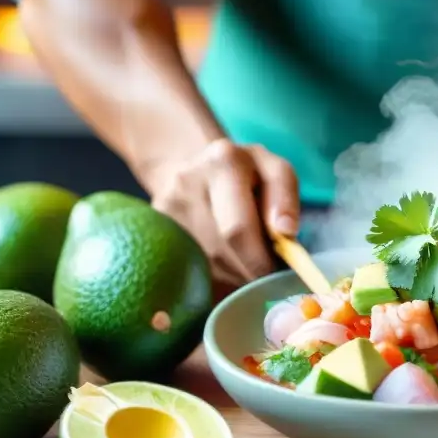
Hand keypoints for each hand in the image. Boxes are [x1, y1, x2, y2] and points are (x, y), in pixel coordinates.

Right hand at [143, 138, 299, 286]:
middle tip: (264, 272)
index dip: (260, 260)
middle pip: (221, 252)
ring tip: (243, 259)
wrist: (195, 169)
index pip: (239, 228)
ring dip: (231, 274)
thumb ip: (285, 198)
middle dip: (248, 271)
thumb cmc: (247, 175)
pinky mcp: (151, 228)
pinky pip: (187, 268)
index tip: (275, 273)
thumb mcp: (275, 172)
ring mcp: (164, 208)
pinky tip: (222, 262)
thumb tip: (286, 231)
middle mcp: (187, 182)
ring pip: (204, 264)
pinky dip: (212, 274)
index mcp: (223, 163)